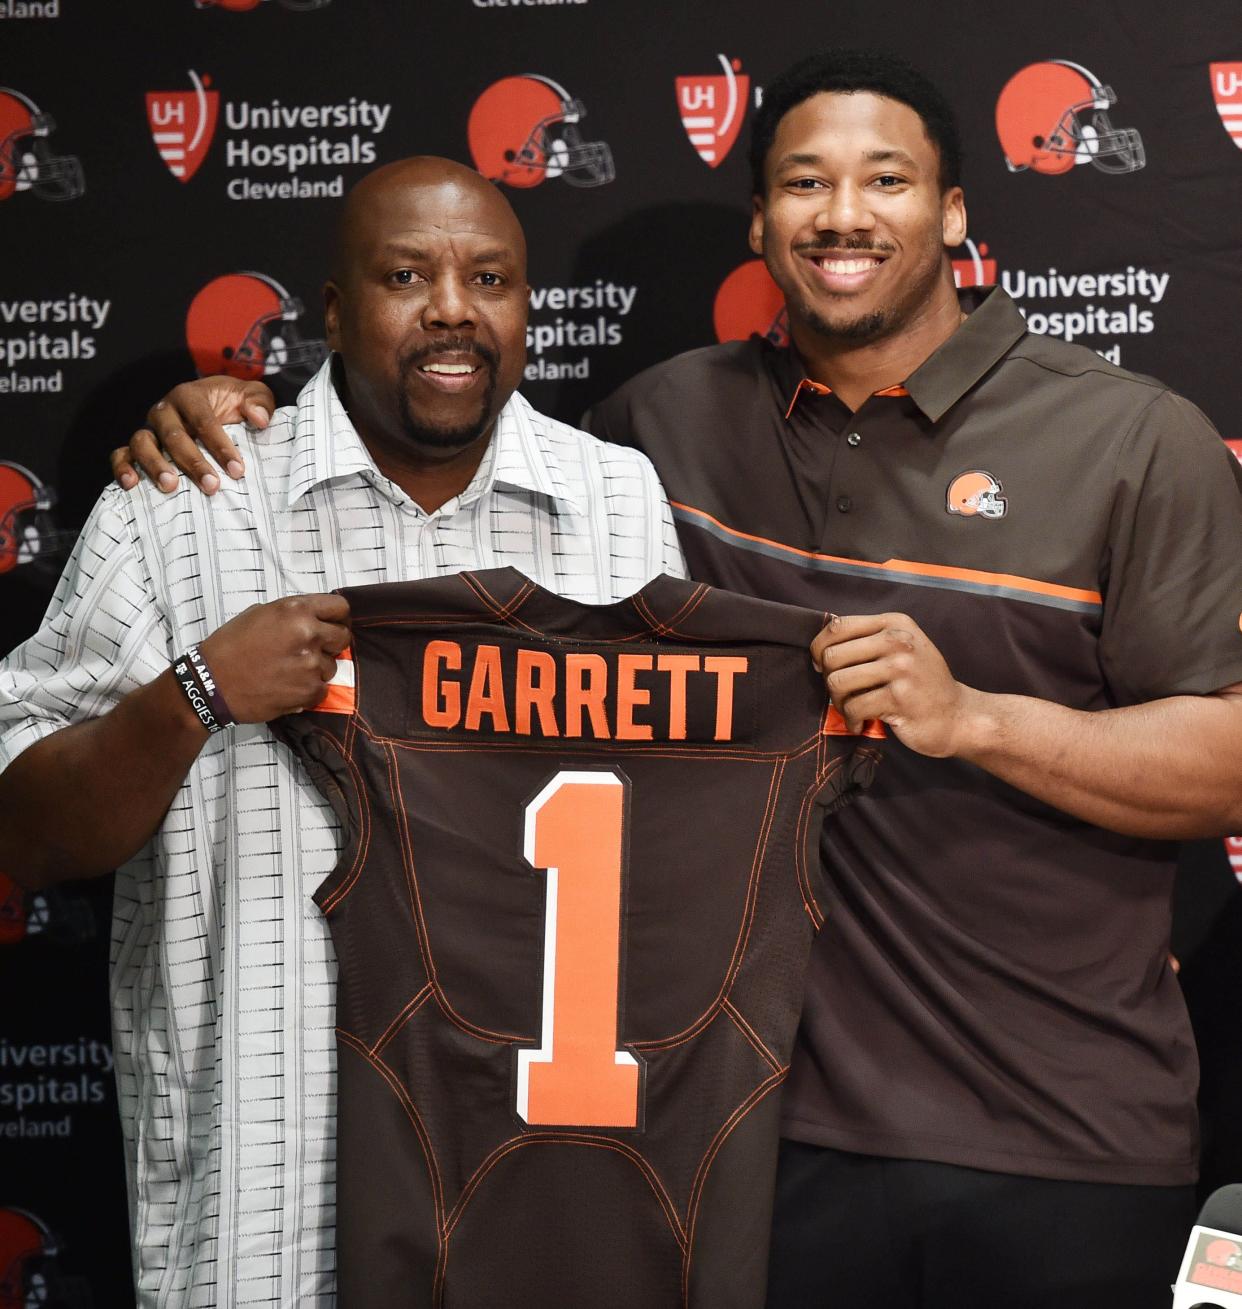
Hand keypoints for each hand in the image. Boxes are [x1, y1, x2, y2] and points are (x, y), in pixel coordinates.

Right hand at [110, 376, 276, 495]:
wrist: (214, 406)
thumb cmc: (233, 404)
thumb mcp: (251, 396)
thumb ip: (259, 402)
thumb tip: (259, 419)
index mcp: (190, 395)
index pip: (204, 420)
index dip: (220, 445)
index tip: (238, 470)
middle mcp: (165, 411)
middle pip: (173, 435)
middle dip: (193, 462)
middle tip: (212, 486)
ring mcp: (149, 429)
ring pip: (142, 443)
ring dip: (155, 465)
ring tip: (171, 486)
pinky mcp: (137, 446)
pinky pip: (121, 454)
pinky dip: (122, 467)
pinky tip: (131, 485)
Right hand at [196, 594, 350, 723]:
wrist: (211, 684)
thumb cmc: (230, 646)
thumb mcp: (259, 614)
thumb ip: (292, 614)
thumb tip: (315, 619)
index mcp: (296, 610)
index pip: (340, 608)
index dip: (337, 617)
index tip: (331, 625)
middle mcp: (308, 634)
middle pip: (343, 637)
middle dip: (331, 643)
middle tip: (310, 650)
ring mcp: (311, 664)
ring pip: (332, 666)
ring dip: (316, 669)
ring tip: (289, 671)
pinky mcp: (309, 691)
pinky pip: (322, 689)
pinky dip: (308, 691)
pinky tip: (287, 687)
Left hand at [811, 612, 976, 757]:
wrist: (957, 716)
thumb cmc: (920, 684)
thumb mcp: (900, 649)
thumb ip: (867, 641)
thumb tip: (820, 648)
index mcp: (895, 623)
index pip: (837, 626)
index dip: (819, 648)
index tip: (822, 666)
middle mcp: (899, 640)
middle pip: (833, 656)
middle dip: (829, 680)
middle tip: (843, 694)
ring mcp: (901, 668)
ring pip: (838, 682)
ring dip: (838, 702)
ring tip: (851, 708)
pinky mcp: (899, 698)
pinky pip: (853, 707)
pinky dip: (850, 719)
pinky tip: (860, 723)